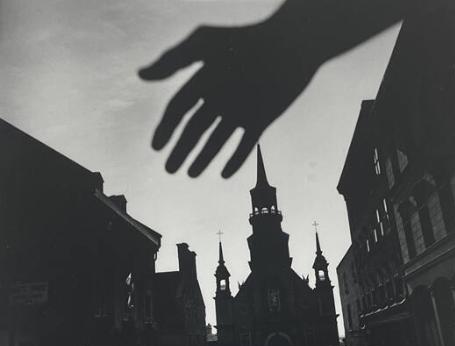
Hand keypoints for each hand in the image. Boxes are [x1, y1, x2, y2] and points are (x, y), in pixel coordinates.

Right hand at [139, 22, 318, 177]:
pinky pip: (244, 144)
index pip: (179, 110)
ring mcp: (240, 110)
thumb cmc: (247, 41)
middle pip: (195, 130)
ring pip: (217, 140)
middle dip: (181, 150)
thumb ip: (174, 60)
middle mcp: (220, 98)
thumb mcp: (205, 45)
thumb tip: (141, 75)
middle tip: (170, 170)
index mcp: (205, 81)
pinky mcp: (261, 119)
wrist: (291, 47)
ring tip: (190, 174)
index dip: (166, 128)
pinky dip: (235, 159)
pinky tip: (224, 173)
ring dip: (203, 158)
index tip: (156, 147)